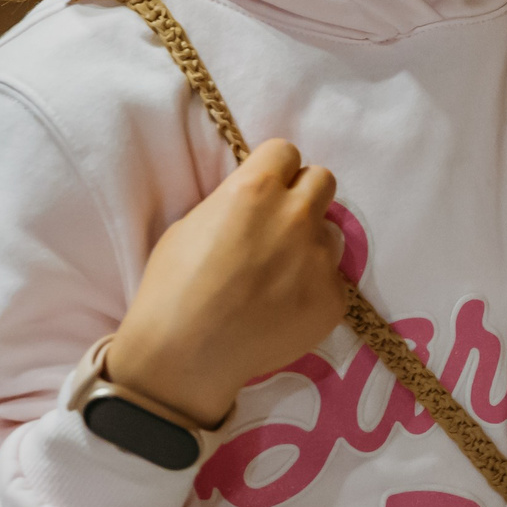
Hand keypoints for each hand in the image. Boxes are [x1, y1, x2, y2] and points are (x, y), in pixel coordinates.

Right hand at [110, 140, 347, 427]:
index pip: (286, 151)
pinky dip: (312, 288)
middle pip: (322, 181)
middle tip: (280, 224)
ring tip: (277, 275)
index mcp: (256, 190)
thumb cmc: (172, 288)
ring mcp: (320, 258)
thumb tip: (258, 202)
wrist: (185, 355)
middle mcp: (296, 216)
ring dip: (311, 244)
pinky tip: (282, 309)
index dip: (274, 170)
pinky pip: (332, 279)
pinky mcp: (334, 297)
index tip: (265, 189)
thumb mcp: (190, 225)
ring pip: (330, 233)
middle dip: (303, 195)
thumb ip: (235, 203)